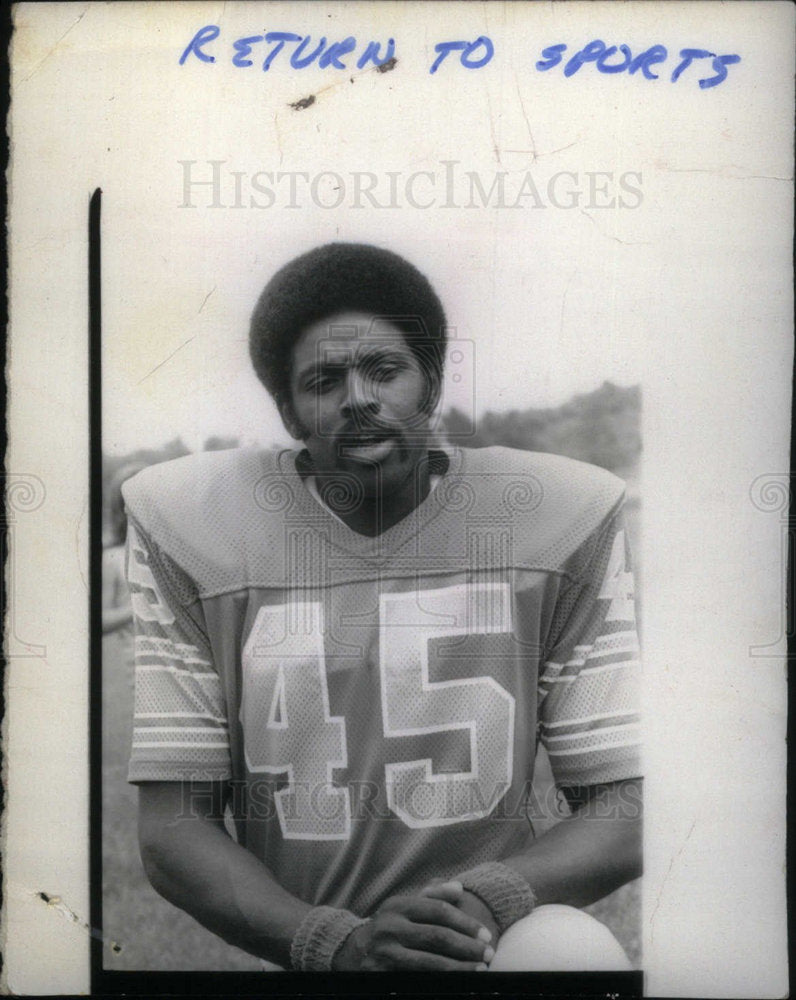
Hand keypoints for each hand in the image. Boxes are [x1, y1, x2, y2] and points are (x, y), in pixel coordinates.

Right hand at [332, 890, 494, 970]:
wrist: (350, 952)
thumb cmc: (387, 926)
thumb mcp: (403, 906)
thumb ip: (431, 895)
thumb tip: (458, 887)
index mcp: (397, 905)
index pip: (438, 911)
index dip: (464, 922)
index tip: (485, 934)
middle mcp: (390, 927)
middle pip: (437, 936)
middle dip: (467, 946)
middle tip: (488, 953)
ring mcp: (385, 953)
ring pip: (430, 962)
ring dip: (459, 967)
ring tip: (479, 969)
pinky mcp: (383, 976)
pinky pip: (418, 979)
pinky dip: (441, 981)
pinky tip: (457, 982)